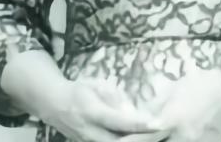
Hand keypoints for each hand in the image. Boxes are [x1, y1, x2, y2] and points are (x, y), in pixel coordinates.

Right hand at [39, 78, 165, 141]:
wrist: (56, 106)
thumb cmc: (79, 91)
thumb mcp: (96, 85)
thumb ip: (115, 98)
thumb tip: (134, 113)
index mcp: (92, 112)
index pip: (118, 122)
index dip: (139, 124)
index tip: (158, 123)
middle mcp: (91, 132)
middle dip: (144, 140)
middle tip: (164, 131)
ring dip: (140, 141)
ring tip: (160, 135)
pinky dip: (132, 141)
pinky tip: (146, 137)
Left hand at [118, 68, 220, 141]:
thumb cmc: (201, 83)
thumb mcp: (174, 90)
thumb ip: (156, 106)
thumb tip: (142, 118)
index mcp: (171, 120)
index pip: (143, 138)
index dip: (128, 141)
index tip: (117, 141)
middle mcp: (183, 136)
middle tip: (128, 141)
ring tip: (163, 136)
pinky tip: (176, 138)